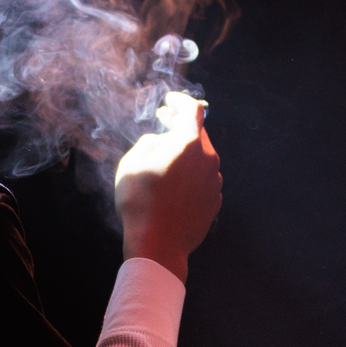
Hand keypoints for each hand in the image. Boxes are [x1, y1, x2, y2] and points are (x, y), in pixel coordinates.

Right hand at [113, 92, 221, 281]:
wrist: (158, 245)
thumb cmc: (140, 203)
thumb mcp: (131, 164)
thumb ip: (148, 143)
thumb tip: (159, 142)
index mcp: (189, 143)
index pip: (192, 109)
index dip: (180, 101)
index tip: (169, 101)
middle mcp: (208, 159)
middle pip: (198, 133)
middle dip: (180, 126)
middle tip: (164, 123)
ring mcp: (214, 181)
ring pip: (201, 157)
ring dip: (186, 153)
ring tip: (166, 160)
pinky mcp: (214, 201)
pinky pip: (204, 179)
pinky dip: (192, 175)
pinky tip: (175, 185)